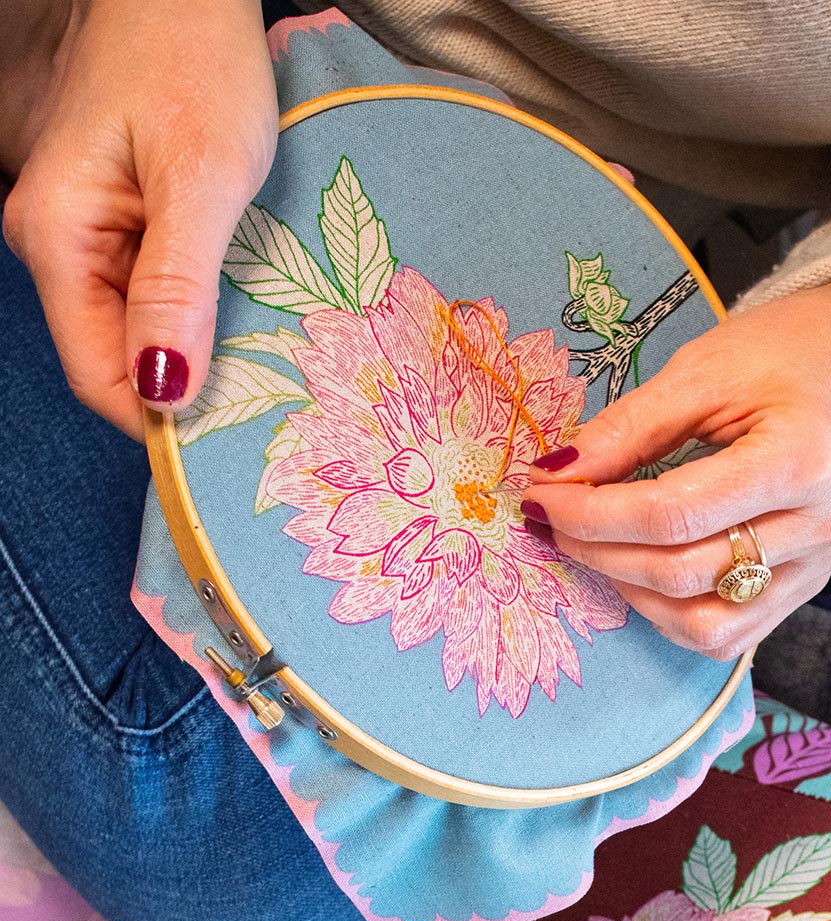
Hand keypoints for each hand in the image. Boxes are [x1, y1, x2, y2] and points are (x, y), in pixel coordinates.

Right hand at [2, 0, 276, 437]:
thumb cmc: (193, 60)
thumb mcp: (200, 179)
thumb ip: (175, 286)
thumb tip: (163, 389)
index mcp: (57, 238)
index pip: (100, 376)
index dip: (162, 419)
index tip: (233, 445)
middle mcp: (57, 245)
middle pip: (118, 361)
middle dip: (187, 391)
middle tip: (269, 407)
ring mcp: (85, 236)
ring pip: (140, 334)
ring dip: (199, 355)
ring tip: (269, 364)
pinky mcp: (119, 224)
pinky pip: (155, 298)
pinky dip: (201, 317)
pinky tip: (249, 317)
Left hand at [523, 266, 830, 659]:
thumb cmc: (791, 353)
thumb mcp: (705, 370)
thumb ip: (630, 428)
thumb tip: (556, 475)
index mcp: (801, 459)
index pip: (675, 514)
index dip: (595, 513)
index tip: (542, 494)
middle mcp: (819, 527)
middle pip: (684, 572)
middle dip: (600, 551)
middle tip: (553, 518)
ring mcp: (817, 567)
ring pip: (707, 624)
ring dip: (634, 594)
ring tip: (596, 549)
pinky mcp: (806, 588)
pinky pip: (730, 634)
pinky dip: (672, 615)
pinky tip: (641, 574)